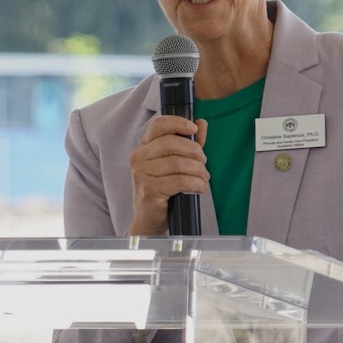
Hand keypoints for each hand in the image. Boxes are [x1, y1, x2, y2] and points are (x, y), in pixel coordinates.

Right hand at [127, 114, 209, 235]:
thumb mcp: (175, 164)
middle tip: (204, 162)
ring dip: (198, 170)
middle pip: (171, 143)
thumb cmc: (162, 190)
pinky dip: (195, 184)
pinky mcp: (149, 189)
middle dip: (194, 151)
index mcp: (144, 147)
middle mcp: (139, 158)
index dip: (178, 123)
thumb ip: (188, 144)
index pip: (159, 125)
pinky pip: (179, 181)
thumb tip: (201, 123)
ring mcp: (141, 174)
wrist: (148, 219)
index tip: (194, 128)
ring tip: (204, 178)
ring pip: (178, 163)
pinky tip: (200, 188)